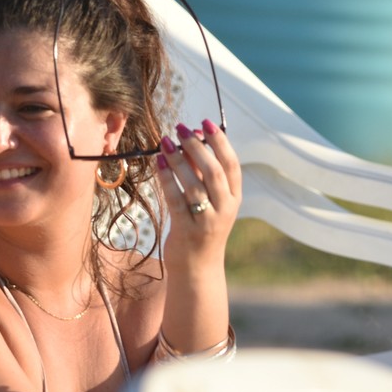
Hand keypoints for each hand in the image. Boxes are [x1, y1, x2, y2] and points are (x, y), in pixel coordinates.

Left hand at [154, 119, 240, 272]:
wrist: (198, 268)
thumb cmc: (201, 228)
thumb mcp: (209, 200)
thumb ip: (202, 173)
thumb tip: (191, 139)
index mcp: (233, 198)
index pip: (231, 164)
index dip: (220, 141)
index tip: (204, 123)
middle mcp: (225, 208)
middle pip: (213, 171)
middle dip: (197, 146)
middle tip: (180, 129)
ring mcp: (207, 221)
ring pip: (194, 185)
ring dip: (179, 160)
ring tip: (165, 142)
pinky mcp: (187, 231)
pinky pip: (176, 200)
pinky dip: (167, 179)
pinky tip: (158, 162)